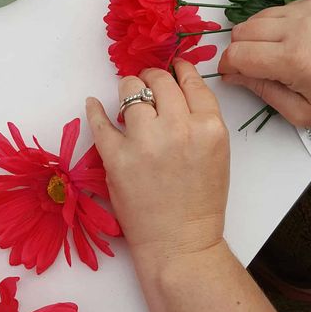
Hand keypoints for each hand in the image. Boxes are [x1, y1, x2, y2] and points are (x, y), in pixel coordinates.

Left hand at [86, 61, 229, 267]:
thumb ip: (201, 121)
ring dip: (127, 89)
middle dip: (152, 77)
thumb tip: (176, 91)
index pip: (191, 82)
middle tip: (146, 82)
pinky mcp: (117, 157)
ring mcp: (145, 142)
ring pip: (130, 91)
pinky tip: (93, 103)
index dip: (179, 69)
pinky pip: (100, 122)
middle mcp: (178, 128)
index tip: (172, 67)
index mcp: (209, 127)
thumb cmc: (201, 203)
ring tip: (127, 96)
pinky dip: (94, 110)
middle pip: (160, 81)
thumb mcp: (217, 154)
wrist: (180, 244)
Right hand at [219, 0, 310, 126]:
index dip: (227, 66)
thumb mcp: (303, 112)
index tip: (230, 74)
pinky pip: (278, 9)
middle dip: (239, 51)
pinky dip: (276, 25)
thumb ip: (263, 92)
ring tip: (273, 55)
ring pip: (257, 17)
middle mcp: (299, 27)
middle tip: (252, 67)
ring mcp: (307, 9)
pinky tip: (291, 41)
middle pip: (241, 30)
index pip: (238, 54)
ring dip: (255, 36)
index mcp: (294, 59)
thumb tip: (234, 76)